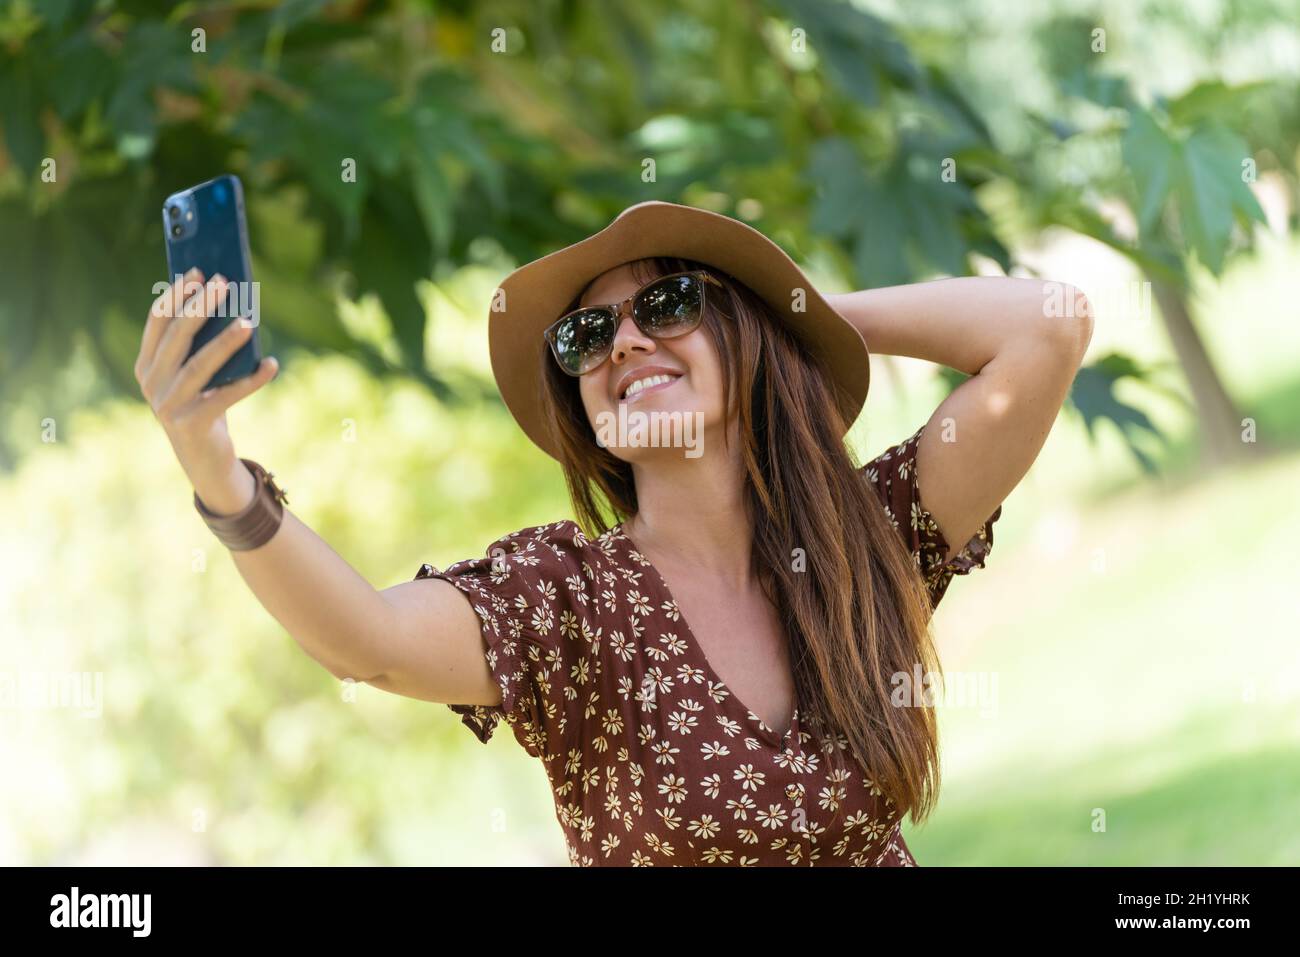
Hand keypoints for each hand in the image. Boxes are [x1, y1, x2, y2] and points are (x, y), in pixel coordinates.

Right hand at [135, 267, 278, 512]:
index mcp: (146, 365)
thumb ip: (199, 345)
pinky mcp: (192, 423)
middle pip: (177, 337)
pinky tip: (271, 365)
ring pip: (200, 365)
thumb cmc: (202, 404)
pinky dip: (251, 380)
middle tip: (223, 283)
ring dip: (226, 341)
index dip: (176, 294)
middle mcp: (151, 383)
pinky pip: (226, 396)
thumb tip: (228, 303)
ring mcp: (169, 405)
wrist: (203, 458)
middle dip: (200, 306)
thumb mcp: (194, 373)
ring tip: (249, 321)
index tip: (196, 271)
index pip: (157, 321)